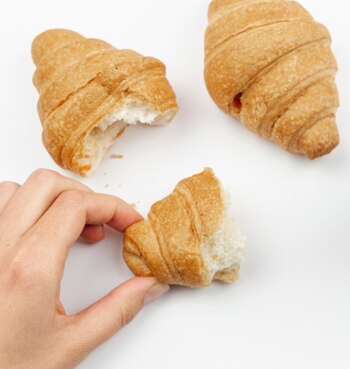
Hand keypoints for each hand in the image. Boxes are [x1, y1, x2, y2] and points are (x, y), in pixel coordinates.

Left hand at [0, 169, 169, 368]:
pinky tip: (36, 236)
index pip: (78, 205)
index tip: (129, 223)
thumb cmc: (4, 368)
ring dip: (50, 200)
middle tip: (103, 224)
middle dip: (85, 197)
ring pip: (16, 190)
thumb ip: (118, 310)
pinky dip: (20, 209)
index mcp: (30, 267)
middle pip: (48, 184)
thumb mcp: (71, 345)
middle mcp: (0, 248)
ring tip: (68, 229)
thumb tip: (149, 286)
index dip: (113, 207)